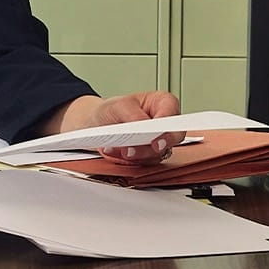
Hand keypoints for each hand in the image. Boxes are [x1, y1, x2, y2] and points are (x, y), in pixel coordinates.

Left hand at [48, 91, 184, 162]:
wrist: (96, 125)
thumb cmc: (111, 110)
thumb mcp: (119, 106)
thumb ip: (134, 115)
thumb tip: (145, 125)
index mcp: (163, 104)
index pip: (173, 115)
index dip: (168, 129)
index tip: (156, 140)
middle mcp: (164, 125)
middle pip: (170, 140)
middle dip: (151, 147)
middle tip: (134, 150)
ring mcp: (157, 143)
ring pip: (157, 155)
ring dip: (136, 155)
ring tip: (118, 149)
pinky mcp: (147, 157)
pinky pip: (143, 163)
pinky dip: (128, 160)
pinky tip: (114, 152)